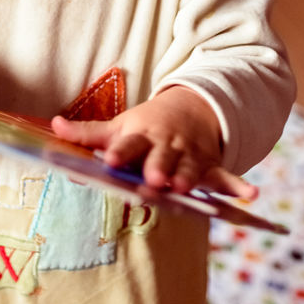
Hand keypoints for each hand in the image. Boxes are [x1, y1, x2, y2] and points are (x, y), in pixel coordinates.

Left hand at [50, 86, 257, 198]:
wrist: (192, 108)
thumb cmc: (147, 124)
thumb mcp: (120, 124)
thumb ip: (88, 133)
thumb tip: (52, 125)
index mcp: (140, 135)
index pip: (127, 144)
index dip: (118, 152)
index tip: (109, 160)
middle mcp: (165, 146)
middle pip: (160, 158)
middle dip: (158, 168)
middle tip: (153, 180)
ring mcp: (190, 155)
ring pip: (190, 168)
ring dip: (189, 177)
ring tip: (185, 189)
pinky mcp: (210, 165)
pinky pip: (226, 176)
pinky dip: (239, 186)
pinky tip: (251, 196)